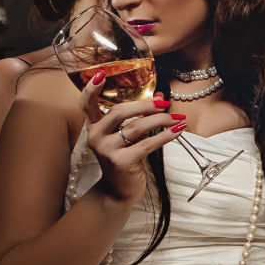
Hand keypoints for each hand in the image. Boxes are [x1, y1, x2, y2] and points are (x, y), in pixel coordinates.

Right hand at [81, 80, 182, 200]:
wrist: (118, 190)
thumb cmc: (124, 158)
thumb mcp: (129, 135)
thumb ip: (140, 116)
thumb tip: (159, 97)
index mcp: (94, 126)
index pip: (86, 104)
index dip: (91, 89)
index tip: (101, 74)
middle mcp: (95, 137)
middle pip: (120, 112)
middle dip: (145, 105)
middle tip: (165, 103)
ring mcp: (106, 150)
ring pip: (136, 127)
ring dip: (160, 120)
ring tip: (177, 117)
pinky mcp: (121, 162)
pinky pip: (147, 144)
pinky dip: (165, 136)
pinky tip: (177, 131)